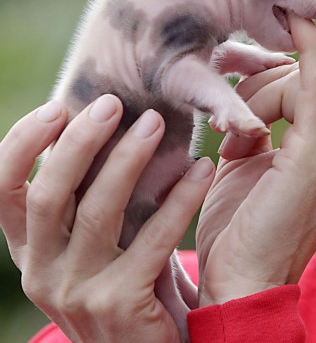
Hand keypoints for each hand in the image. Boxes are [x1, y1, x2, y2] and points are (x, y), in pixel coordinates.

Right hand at [0, 96, 214, 342]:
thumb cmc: (134, 286)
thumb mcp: (98, 247)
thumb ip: (90, 201)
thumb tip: (107, 124)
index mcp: (33, 253)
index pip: (3, 194)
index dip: (20, 146)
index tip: (56, 108)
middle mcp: (43, 273)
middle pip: (47, 195)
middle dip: (77, 143)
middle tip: (112, 103)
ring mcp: (78, 293)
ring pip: (96, 212)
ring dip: (128, 160)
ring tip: (158, 123)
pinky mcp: (120, 305)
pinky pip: (154, 240)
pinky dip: (180, 199)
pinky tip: (203, 169)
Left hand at [195, 15, 315, 305]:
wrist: (237, 285)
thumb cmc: (241, 228)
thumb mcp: (259, 164)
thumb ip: (274, 123)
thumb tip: (268, 77)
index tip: (281, 63)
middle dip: (278, 72)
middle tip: (235, 107)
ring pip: (314, 79)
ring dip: (264, 88)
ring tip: (232, 134)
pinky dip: (308, 50)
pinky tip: (293, 24)